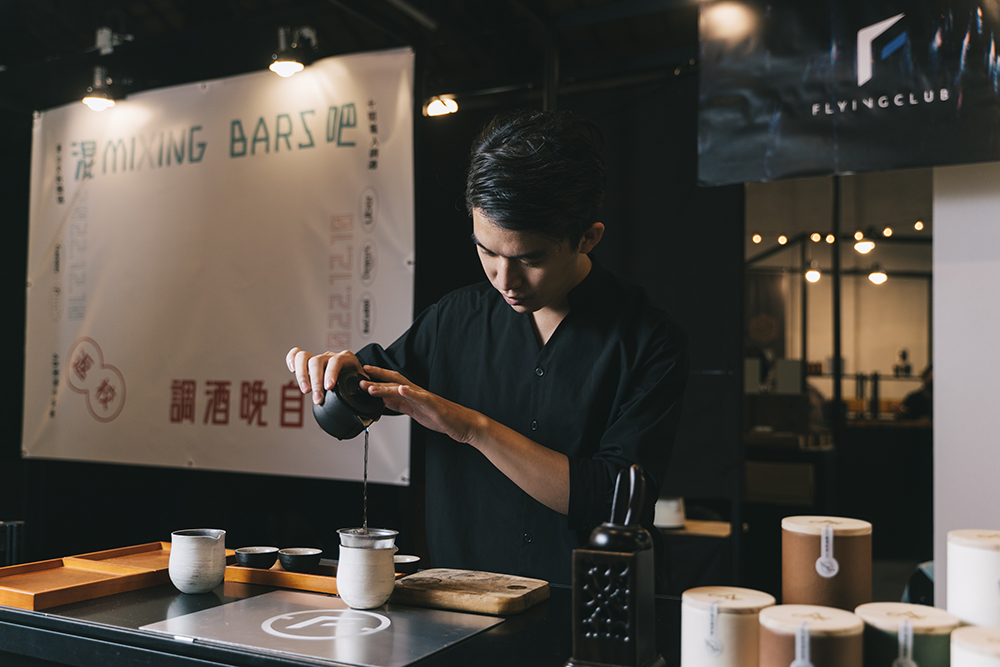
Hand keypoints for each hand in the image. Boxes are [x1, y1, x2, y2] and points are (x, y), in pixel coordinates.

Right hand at [285, 347, 362, 404]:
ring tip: (305, 391)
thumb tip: (374, 417)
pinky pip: (296, 355)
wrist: (354, 372)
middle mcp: (330, 356)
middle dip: (315, 381)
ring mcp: (319, 359)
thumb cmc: (358, 379)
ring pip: (304, 358)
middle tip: (317, 398)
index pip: (336, 361)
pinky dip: (291, 360)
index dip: (331, 373)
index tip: (329, 388)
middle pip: (317, 361)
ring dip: (302, 375)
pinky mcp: (308, 362)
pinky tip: (292, 370)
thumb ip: (367, 398)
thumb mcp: (364, 385)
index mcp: (346, 359)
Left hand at [360, 365, 480, 443]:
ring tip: (371, 387)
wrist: (463, 424)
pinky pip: (421, 398)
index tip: (361, 374)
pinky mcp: (434, 406)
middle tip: (360, 376)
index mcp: (413, 395)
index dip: (376, 377)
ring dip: (386, 387)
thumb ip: (399, 405)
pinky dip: (410, 393)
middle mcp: (418, 393)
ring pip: (403, 389)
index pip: (392, 383)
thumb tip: (382, 401)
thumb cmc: (442, 418)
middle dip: (377, 378)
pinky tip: (402, 390)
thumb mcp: (414, 412)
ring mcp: (426, 398)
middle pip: (395, 381)